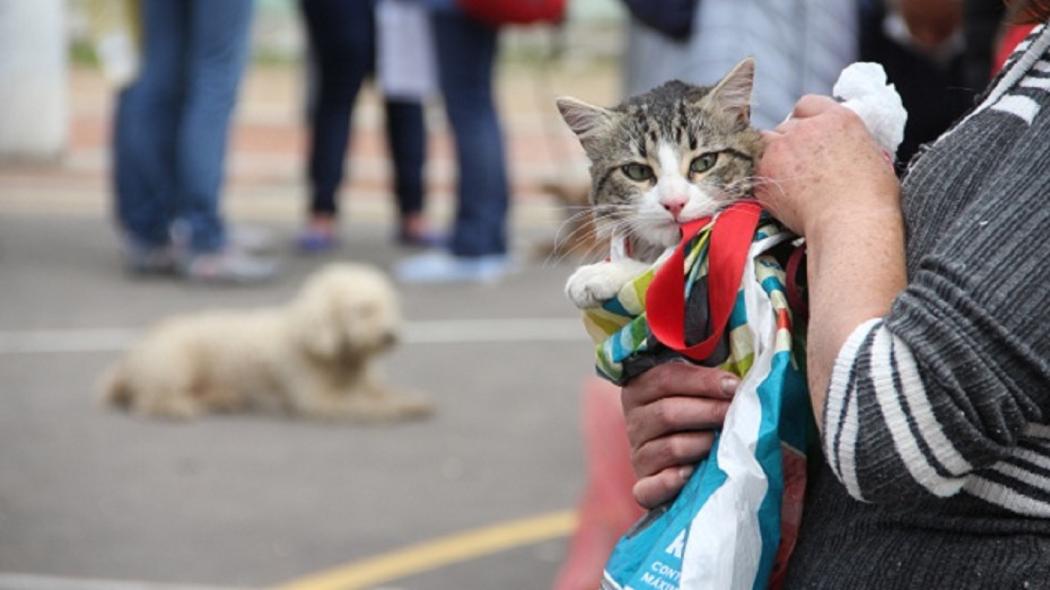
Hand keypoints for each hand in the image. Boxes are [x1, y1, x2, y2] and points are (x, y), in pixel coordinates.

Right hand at [621, 362, 737, 508]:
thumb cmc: (697, 417)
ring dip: (701, 444)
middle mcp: (635, 422)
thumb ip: (709, 382)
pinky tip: (690, 474)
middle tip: (736, 412)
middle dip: (708, 411)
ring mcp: (639, 455)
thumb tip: (735, 381)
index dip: (702, 382)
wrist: (686, 459)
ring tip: (723, 443)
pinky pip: (648, 488)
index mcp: (641, 390)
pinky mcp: (644, 487)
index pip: (666, 379)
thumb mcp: (696, 392)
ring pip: (670, 447)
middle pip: (667, 413)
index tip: (734, 386)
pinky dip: (669, 482)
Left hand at [757, 95, 900, 236]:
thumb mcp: (872, 157)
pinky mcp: (766, 170)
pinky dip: (766, 180)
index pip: (808, 106)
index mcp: (838, 119)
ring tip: (789, 181)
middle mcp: (807, 128)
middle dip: (790, 144)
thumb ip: (849, 145)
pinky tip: (782, 195)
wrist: (851, 221)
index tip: (806, 137)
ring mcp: (783, 147)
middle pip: (786, 126)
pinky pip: (758, 169)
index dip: (805, 122)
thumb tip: (844, 152)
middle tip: (799, 168)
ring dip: (774, 158)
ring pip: (766, 143)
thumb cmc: (870, 199)